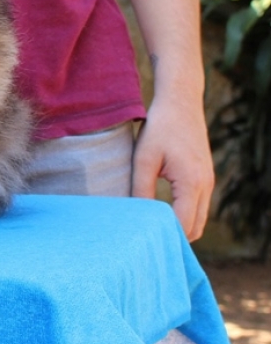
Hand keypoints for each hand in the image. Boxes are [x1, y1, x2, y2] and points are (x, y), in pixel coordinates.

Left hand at [131, 96, 214, 240]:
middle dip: (173, 237)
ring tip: (152, 231)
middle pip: (195, 228)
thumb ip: (140, 189)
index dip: (164, 235)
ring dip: (180, 228)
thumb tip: (135, 216)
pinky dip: (184, 216)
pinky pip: (198, 207)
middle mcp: (205, 186)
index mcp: (191, 182)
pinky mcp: (205, 178)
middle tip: (146, 241)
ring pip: (199, 220)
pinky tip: (162, 215)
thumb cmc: (160, 128)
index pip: (182, 224)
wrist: (180, 103)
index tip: (143, 240)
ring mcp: (208, 182)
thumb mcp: (143, 158)